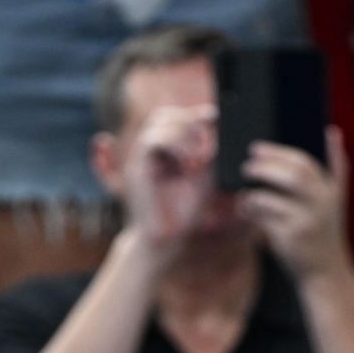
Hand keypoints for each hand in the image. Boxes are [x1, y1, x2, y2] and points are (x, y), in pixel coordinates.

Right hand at [123, 104, 218, 250]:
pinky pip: (153, 141)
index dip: (197, 115)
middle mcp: (150, 150)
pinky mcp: (137, 168)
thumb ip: (208, 147)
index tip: (216, 124)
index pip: (177, 117)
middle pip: (165, 114)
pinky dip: (176, 146)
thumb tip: (215, 119)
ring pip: (159, 122)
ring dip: (186, 135)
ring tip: (200, 158)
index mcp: (164, 149)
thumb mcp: (205, 172)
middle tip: (208, 146)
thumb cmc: (186, 210)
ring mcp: (141, 157)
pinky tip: (189, 164)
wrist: (168, 238)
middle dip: (190, 122)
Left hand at [239, 128, 350, 280]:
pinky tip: (246, 209)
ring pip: (270, 200)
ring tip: (245, 194)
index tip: (256, 149)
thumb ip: (335, 165)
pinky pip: (263, 220)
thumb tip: (332, 131)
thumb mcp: (336, 197)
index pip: (304, 164)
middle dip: (264, 168)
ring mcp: (305, 222)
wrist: (325, 270)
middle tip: (246, 167)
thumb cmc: (325, 229)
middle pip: (291, 177)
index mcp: (330, 191)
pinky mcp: (289, 239)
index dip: (277, 153)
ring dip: (252, 194)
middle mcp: (320, 205)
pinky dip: (251, 212)